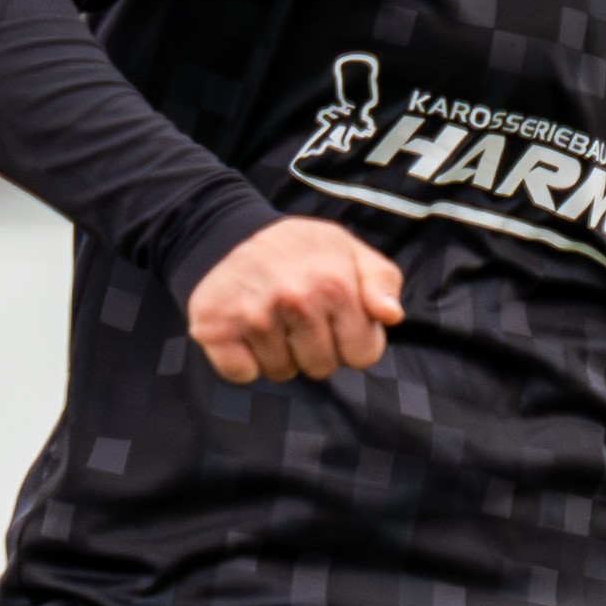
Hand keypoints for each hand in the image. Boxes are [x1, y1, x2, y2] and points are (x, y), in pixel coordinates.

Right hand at [188, 219, 404, 382]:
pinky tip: (245, 332)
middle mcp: (294, 300)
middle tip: (299, 318)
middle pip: (322, 368)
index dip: (352, 342)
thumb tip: (391, 315)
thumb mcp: (352, 252)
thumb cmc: (302, 250)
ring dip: (279, 354)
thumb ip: (382, 283)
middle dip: (316, 349)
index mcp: (334, 285)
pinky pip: (241, 374)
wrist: (231, 231)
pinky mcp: (214, 327)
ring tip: (273, 319)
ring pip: (282, 372)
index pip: (362, 355)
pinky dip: (243, 362)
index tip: (336, 321)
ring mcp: (253, 315)